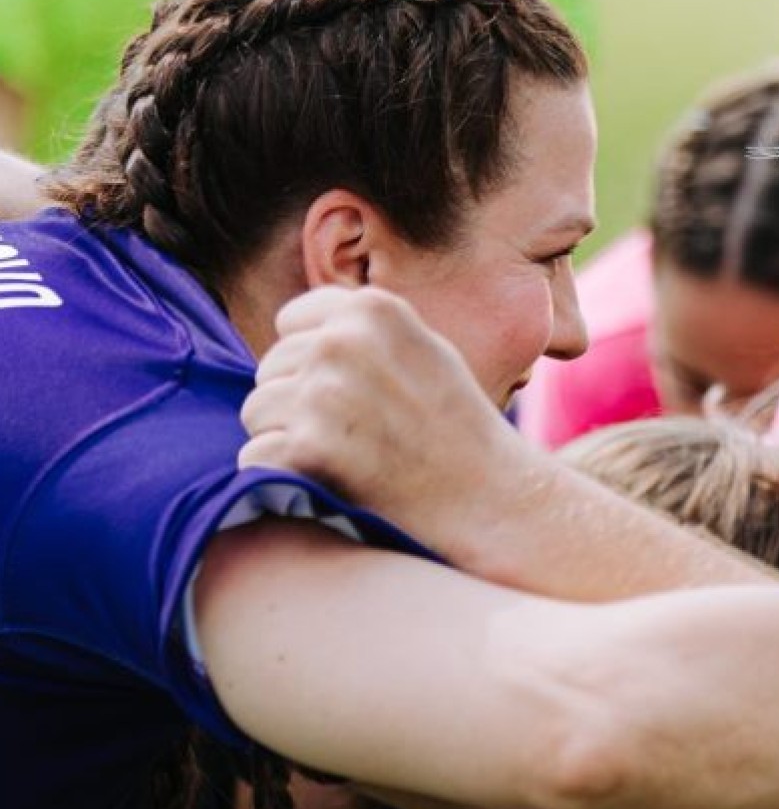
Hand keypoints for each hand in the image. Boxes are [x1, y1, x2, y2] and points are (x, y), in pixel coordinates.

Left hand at [239, 286, 529, 562]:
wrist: (493, 499)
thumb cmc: (459, 429)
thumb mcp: (423, 350)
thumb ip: (364, 332)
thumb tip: (294, 329)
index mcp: (372, 308)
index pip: (292, 322)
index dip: (314, 362)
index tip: (351, 393)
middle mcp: (341, 342)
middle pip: (271, 368)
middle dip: (299, 402)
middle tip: (358, 435)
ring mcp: (322, 395)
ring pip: (257, 411)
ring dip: (289, 438)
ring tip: (349, 458)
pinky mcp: (306, 449)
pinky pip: (255, 456)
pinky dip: (283, 477)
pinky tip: (333, 482)